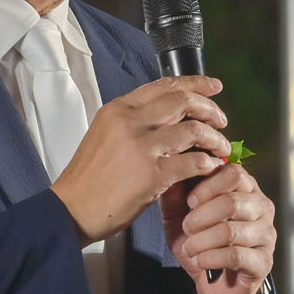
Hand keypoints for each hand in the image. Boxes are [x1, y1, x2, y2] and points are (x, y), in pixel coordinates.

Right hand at [52, 76, 229, 243]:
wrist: (71, 210)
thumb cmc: (88, 179)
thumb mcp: (104, 135)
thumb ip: (133, 123)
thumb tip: (169, 119)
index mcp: (118, 110)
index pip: (164, 85)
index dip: (195, 83)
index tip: (213, 87)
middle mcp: (130, 122)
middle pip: (183, 101)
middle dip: (210, 108)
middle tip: (222, 120)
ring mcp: (141, 148)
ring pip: (193, 130)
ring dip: (214, 139)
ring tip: (221, 148)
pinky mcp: (152, 175)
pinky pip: (193, 162)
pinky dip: (208, 163)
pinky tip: (210, 168)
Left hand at [160, 163, 275, 293]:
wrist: (212, 281)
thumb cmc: (200, 241)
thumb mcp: (180, 214)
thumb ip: (176, 193)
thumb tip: (171, 172)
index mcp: (245, 189)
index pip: (234, 173)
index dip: (208, 185)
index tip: (190, 201)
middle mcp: (261, 208)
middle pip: (232, 202)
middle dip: (201, 217)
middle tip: (186, 227)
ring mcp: (266, 234)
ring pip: (231, 231)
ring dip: (202, 241)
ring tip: (190, 247)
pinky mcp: (263, 261)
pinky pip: (235, 256)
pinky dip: (210, 258)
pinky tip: (200, 261)